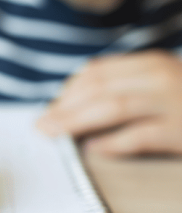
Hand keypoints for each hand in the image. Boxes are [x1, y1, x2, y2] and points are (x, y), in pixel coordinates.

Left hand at [37, 50, 181, 155]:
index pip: (96, 73)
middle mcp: (158, 77)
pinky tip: (94, 150)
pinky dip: (113, 143)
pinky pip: (140, 136)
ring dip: (77, 122)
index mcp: (149, 63)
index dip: (69, 90)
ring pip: (112, 108)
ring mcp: (173, 102)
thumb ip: (125, 84)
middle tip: (43, 124)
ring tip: (55, 134)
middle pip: (98, 89)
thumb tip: (82, 101)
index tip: (53, 105)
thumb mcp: (156, 79)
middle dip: (64, 107)